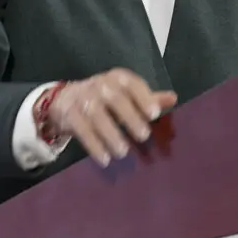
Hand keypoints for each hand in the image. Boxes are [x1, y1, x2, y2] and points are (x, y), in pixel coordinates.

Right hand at [48, 69, 176, 166]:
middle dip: (130, 116)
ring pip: (96, 114)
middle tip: (144, 136)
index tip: (154, 114)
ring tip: (123, 153)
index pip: (131, 83)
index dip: (143, 97)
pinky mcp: (69, 114)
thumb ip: (147, 98)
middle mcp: (99, 85)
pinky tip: (104, 159)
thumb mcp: (125, 94)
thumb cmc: (104, 99)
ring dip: (110, 134)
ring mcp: (82, 98)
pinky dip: (93, 144)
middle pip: (114, 98)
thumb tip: (173, 98)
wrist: (64, 100)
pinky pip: (81, 129)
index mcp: (116, 78)